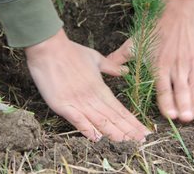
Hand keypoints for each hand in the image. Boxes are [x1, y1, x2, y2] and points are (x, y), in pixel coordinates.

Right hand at [25, 29, 150, 140]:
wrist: (49, 48)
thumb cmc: (70, 51)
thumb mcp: (95, 57)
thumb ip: (110, 67)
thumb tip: (125, 71)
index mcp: (100, 87)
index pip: (120, 108)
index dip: (132, 121)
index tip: (144, 131)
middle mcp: (92, 96)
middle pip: (113, 117)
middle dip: (128, 131)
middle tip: (142, 142)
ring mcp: (78, 101)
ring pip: (100, 121)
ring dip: (114, 133)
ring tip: (127, 144)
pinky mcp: (62, 104)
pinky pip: (78, 120)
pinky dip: (87, 130)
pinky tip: (97, 139)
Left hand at [108, 0, 193, 121]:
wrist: (176, 10)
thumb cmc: (153, 29)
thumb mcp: (133, 43)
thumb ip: (119, 58)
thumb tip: (105, 67)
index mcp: (160, 66)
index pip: (162, 89)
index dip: (166, 103)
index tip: (169, 116)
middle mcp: (176, 67)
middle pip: (181, 90)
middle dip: (184, 105)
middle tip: (187, 118)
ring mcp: (192, 62)